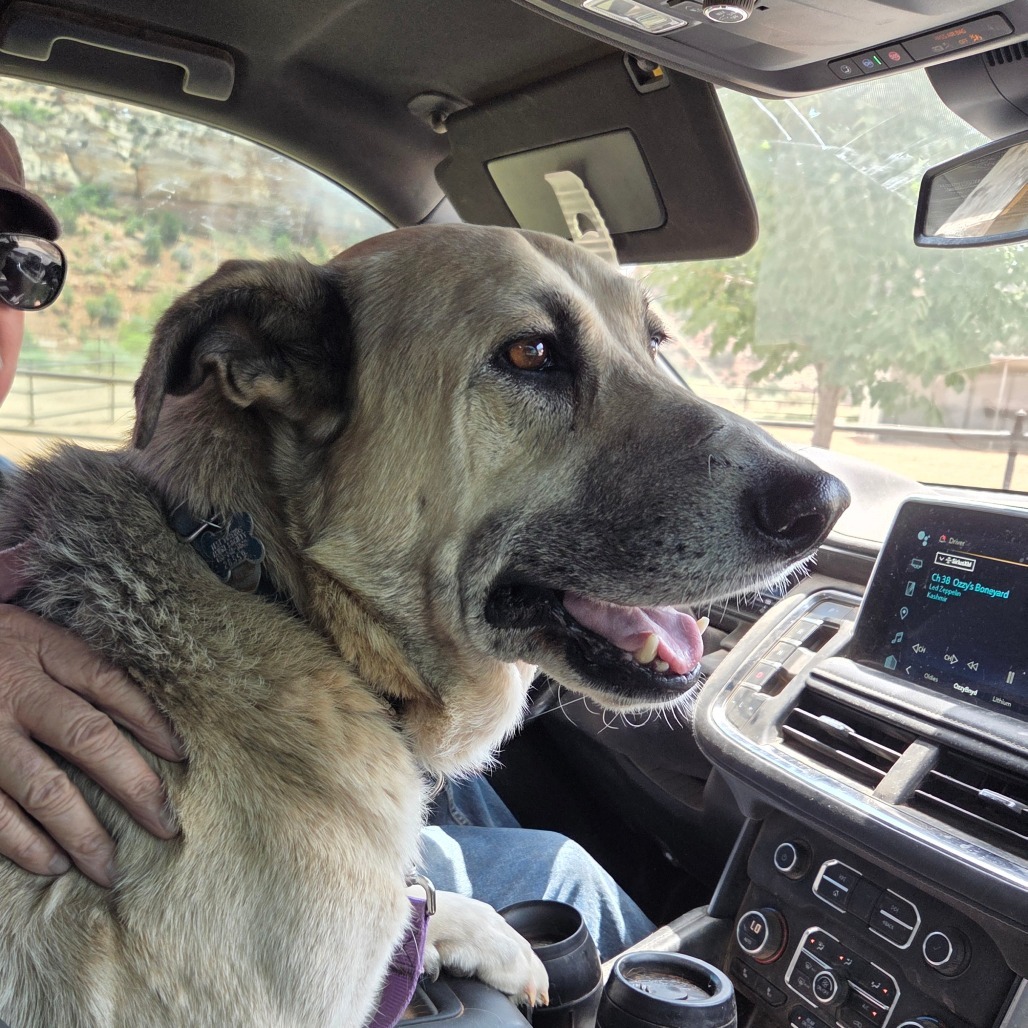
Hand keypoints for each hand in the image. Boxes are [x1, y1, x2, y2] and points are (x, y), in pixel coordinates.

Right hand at [0, 604, 183, 885]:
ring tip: (109, 866)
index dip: (149, 720)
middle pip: (87, 738)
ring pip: (43, 788)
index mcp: (40, 648)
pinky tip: (52, 863)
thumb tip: (140, 715)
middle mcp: (14, 690)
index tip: (181, 756)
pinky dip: (23, 843)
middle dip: (133, 786)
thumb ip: (72, 664)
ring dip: (81, 832)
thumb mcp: (29, 634)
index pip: (110, 683)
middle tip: (165, 826)